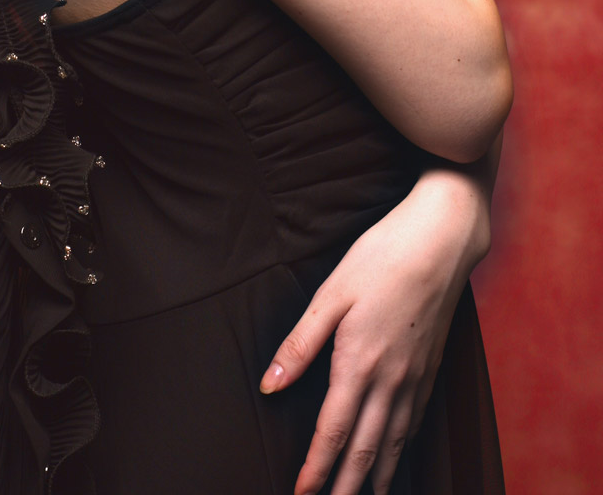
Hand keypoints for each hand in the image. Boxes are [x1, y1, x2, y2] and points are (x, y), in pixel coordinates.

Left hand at [259, 178, 485, 494]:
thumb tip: (268, 387)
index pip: (334, 432)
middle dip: (346, 486)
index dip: (316, 468)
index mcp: (358, 364)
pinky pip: (415, 424)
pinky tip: (397, 456)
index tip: (301, 494)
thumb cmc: (380, 258)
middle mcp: (390, 381)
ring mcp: (415, 378)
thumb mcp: (330, 295)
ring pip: (395, 443)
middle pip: (367, 451)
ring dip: (377, 478)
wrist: (440, 239)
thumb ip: (298, 345)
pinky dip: (403, 450)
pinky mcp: (431, 368)